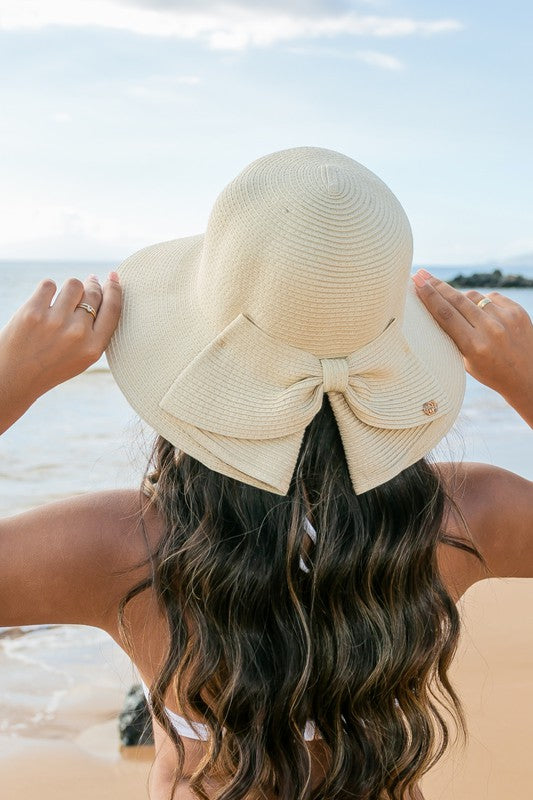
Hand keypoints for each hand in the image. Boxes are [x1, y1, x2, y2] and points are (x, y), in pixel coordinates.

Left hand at [0, 272, 121, 433]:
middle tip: (89, 282)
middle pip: (93, 294)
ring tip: (62, 299)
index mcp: (94, 347)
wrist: (15, 377)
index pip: (112, 308)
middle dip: (92, 285)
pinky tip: (44, 302)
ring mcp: (55, 321)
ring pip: (73, 285)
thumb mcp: (83, 357)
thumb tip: (102, 290)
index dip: (115, 289)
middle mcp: (78, 334)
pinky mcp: (33, 311)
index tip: (113, 277)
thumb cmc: (51, 365)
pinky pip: (49, 284)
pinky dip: (47, 290)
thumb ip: (96, 331)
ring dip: (70, 288)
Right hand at [412, 268, 532, 424]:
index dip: (429, 296)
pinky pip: (490, 297)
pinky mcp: (517, 311)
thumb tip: (437, 305)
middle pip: (456, 300)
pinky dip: (481, 303)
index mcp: (474, 347)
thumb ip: (453, 336)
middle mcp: (491, 330)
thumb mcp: (466, 361)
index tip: (417, 282)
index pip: (445, 315)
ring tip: (454, 305)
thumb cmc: (490, 372)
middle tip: (422, 274)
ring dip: (460, 298)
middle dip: (437, 286)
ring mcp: (506, 318)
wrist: (527, 377)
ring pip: (473, 296)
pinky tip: (481, 314)